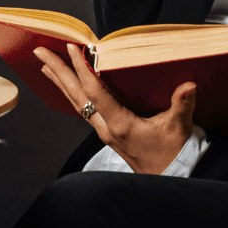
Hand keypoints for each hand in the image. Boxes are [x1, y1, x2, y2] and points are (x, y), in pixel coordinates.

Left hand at [34, 43, 196, 175]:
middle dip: (57, 71)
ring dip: (60, 82)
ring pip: (76, 103)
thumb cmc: (173, 154)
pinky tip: (68, 86)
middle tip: (40, 51)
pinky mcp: (107, 132)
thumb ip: (182, 105)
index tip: (71, 49)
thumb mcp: (179, 128)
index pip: (95, 92)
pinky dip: (73, 93)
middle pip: (76, 96)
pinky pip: (83, 109)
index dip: (82, 69)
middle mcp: (106, 128)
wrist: (168, 179)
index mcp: (120, 124)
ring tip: (45, 64)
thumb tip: (188, 86)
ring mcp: (104, 131)